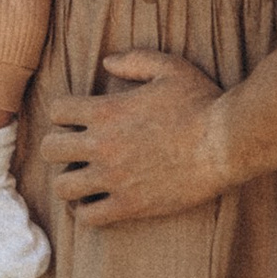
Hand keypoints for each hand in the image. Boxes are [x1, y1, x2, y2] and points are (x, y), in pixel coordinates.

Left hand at [42, 51, 227, 224]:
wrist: (226, 143)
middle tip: (77, 150)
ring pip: (62, 187)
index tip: (79, 119)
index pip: (56, 110)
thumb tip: (106, 62)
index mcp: (106, 111)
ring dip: (69, 181)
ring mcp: (114, 178)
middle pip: (50, 149)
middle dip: (59, 147)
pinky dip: (88, 210)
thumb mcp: (170, 68)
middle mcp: (102, 146)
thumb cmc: (202, 102)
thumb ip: (135, 60)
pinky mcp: (130, 205)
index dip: (64, 113)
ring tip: (85, 179)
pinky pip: (88, 216)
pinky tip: (100, 202)